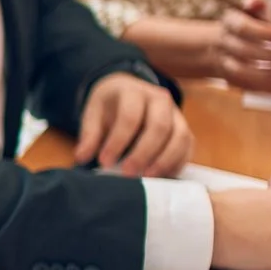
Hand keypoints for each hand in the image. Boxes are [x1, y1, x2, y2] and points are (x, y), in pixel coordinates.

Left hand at [74, 71, 193, 176]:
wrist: (127, 92)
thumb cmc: (109, 107)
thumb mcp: (93, 114)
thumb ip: (89, 135)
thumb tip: (82, 157)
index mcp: (133, 92)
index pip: (129, 117)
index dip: (118, 141)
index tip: (104, 162)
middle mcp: (159, 99)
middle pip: (159, 126)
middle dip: (144, 153)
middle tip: (128, 173)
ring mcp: (175, 113)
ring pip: (179, 136)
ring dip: (164, 160)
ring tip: (146, 177)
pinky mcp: (183, 128)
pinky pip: (188, 146)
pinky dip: (177, 162)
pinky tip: (162, 176)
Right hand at [210, 0, 270, 92]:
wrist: (228, 43)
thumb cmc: (250, 23)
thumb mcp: (254, 11)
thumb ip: (257, 4)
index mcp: (230, 23)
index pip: (243, 28)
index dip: (263, 33)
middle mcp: (224, 44)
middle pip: (243, 52)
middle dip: (270, 56)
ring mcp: (225, 64)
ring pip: (240, 73)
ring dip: (265, 77)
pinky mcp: (232, 80)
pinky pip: (246, 87)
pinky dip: (267, 89)